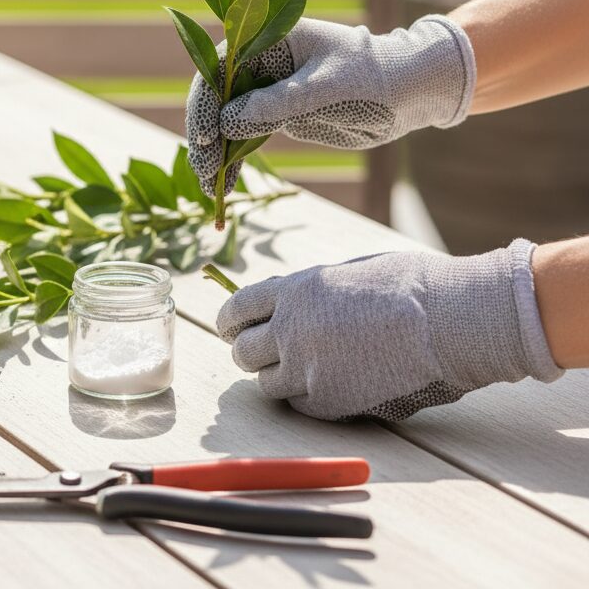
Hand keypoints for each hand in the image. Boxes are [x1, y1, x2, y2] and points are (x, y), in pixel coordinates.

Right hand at [186, 15, 474, 194]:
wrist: (409, 92)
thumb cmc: (373, 76)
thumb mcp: (324, 89)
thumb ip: (276, 104)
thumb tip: (226, 121)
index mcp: (269, 38)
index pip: (221, 64)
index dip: (206, 97)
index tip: (206, 133)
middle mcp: (261, 61)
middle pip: (216, 94)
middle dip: (205, 131)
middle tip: (202, 167)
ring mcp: (267, 89)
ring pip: (226, 119)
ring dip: (215, 151)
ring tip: (208, 183)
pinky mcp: (277, 114)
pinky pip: (245, 135)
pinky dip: (234, 158)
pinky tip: (226, 181)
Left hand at [217, 242, 562, 421]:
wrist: (448, 320)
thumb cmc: (409, 287)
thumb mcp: (346, 273)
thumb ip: (312, 290)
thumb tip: (287, 300)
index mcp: (296, 289)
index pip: (238, 308)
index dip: (230, 321)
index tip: (230, 328)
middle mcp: (291, 328)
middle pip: (242, 351)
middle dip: (248, 352)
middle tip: (261, 354)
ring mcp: (308, 368)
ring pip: (265, 383)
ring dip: (276, 377)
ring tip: (297, 371)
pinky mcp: (330, 401)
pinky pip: (299, 405)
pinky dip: (305, 399)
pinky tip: (326, 386)